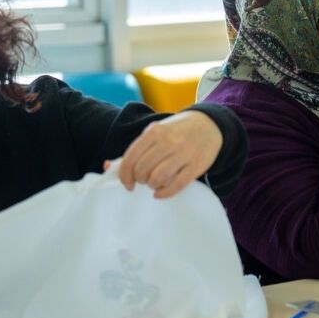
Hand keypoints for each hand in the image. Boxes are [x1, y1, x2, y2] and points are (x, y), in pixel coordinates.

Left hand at [107, 111, 222, 198]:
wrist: (210, 125)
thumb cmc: (177, 131)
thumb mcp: (156, 133)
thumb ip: (136, 150)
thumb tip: (108, 167)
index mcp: (155, 131)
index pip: (131, 158)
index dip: (124, 175)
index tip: (127, 183)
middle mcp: (169, 141)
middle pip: (143, 169)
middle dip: (140, 180)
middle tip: (144, 180)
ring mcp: (184, 153)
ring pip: (158, 178)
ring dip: (152, 185)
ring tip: (154, 183)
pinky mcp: (197, 165)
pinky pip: (176, 184)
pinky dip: (164, 192)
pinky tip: (160, 192)